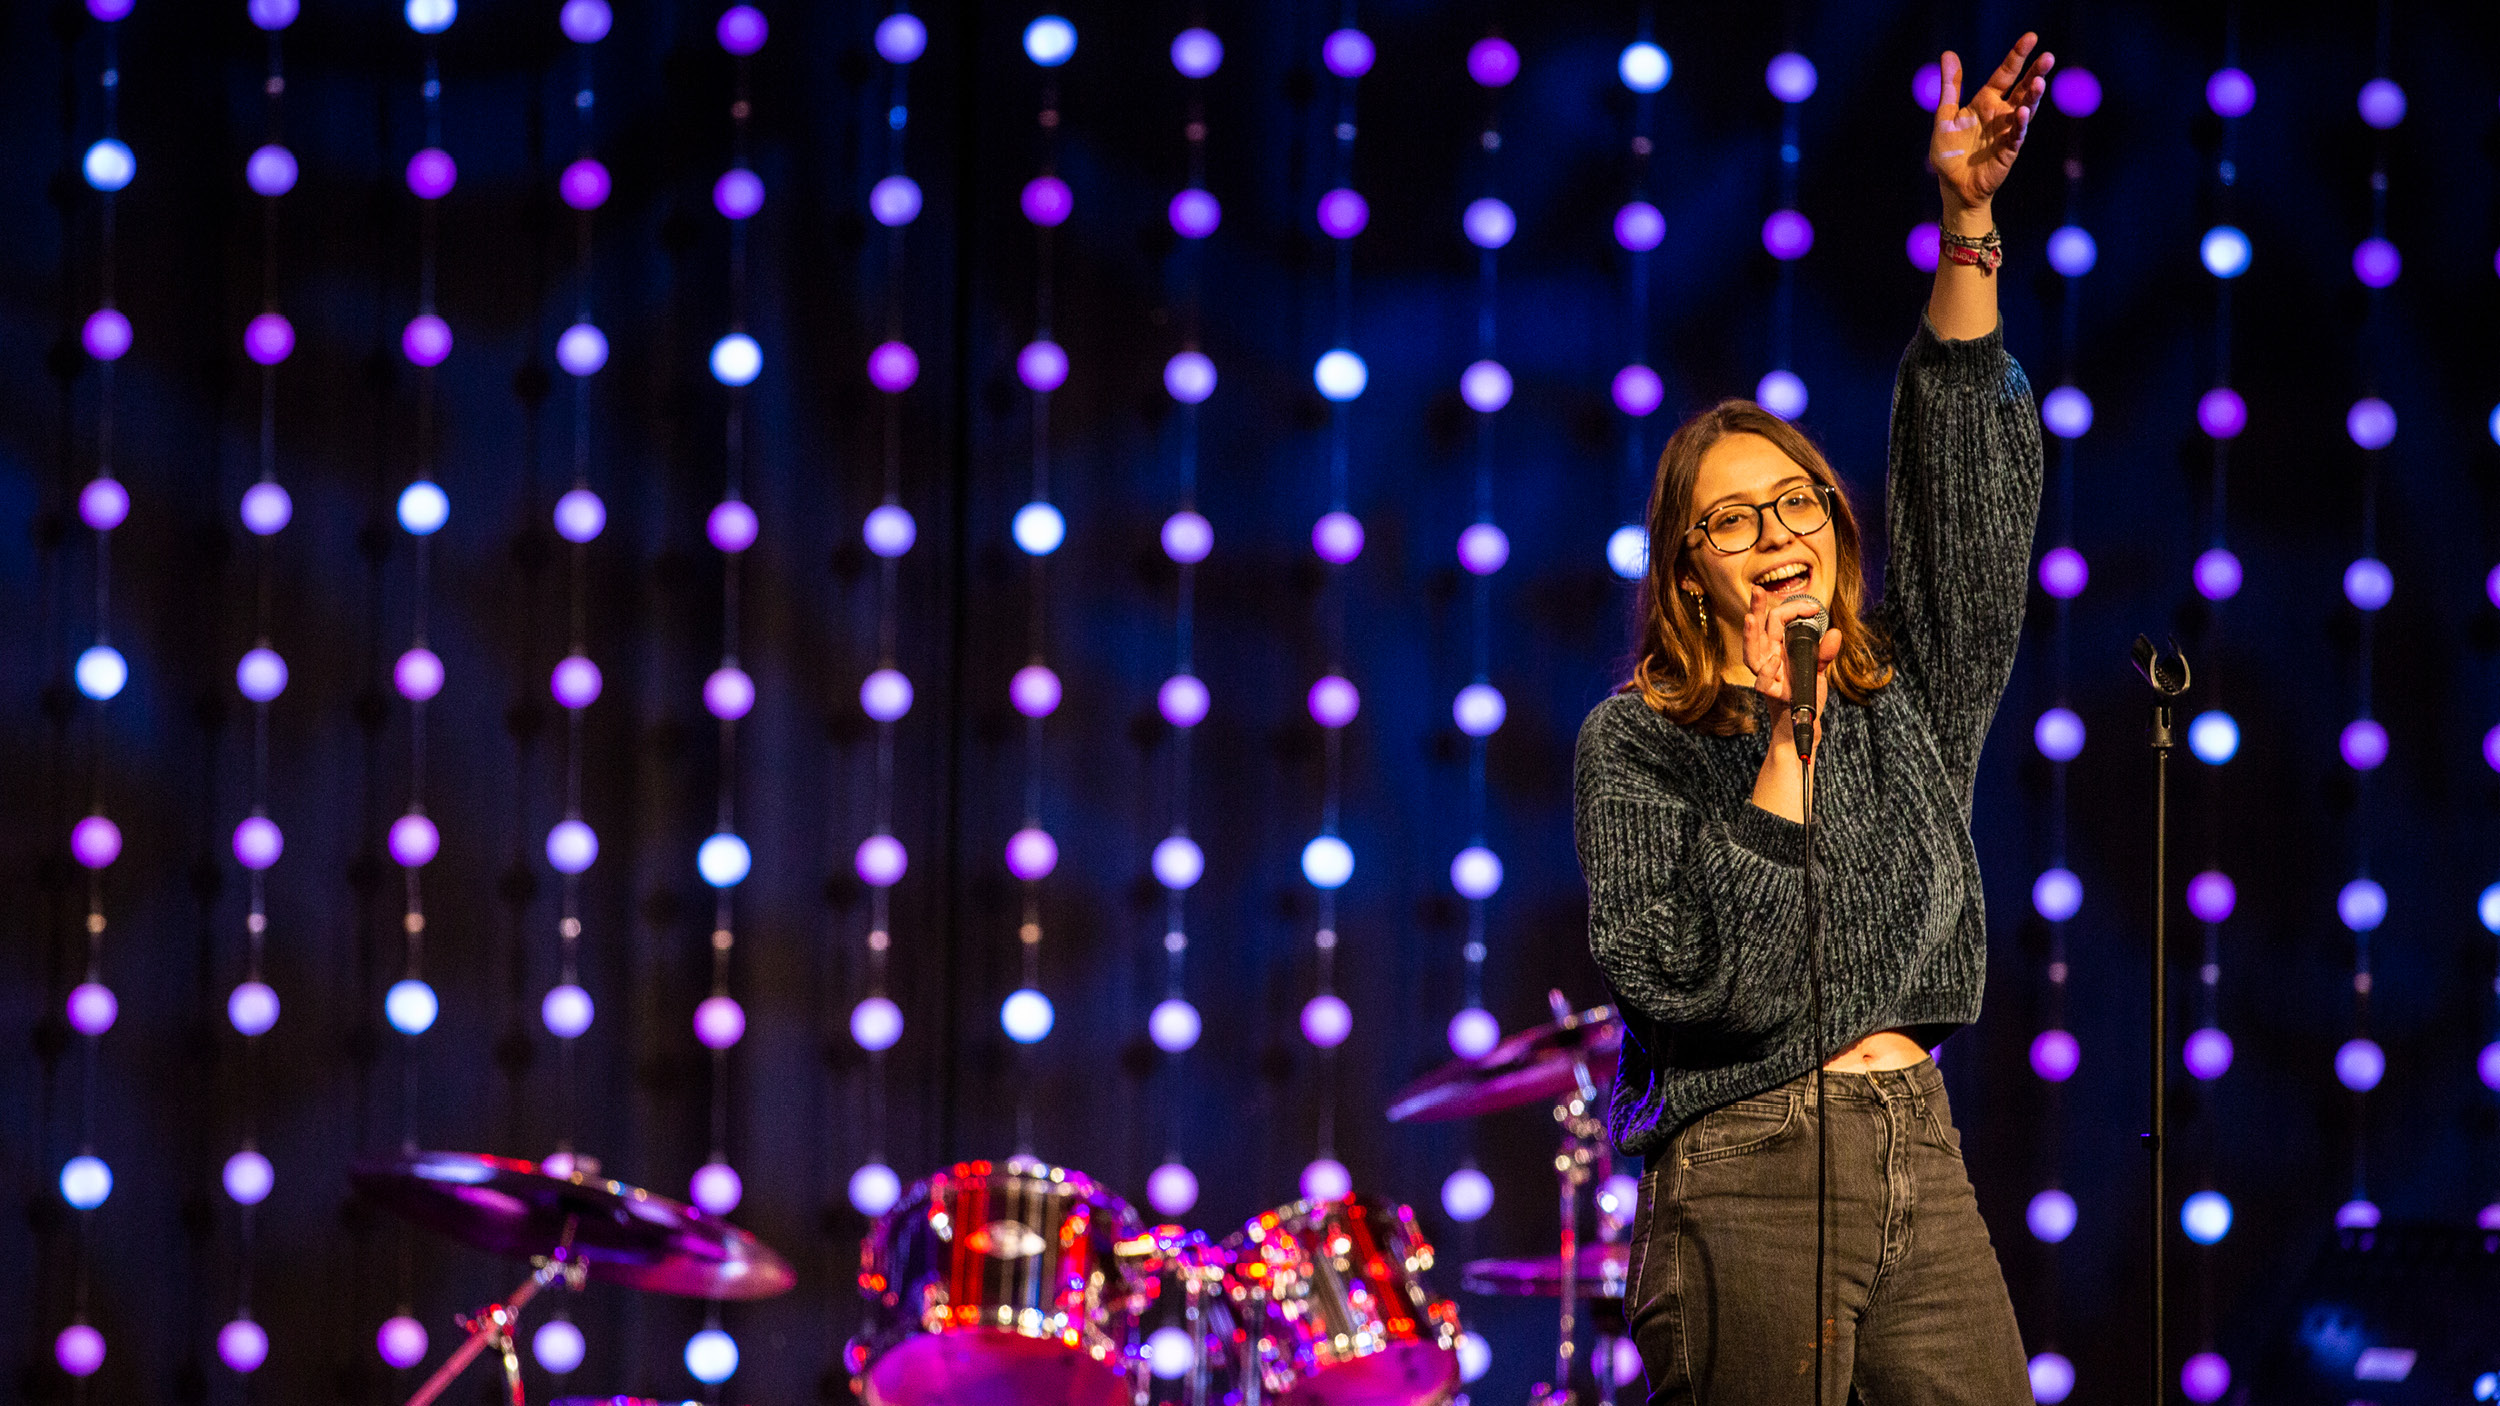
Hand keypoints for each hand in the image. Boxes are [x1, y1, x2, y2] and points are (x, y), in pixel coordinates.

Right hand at [1741, 588, 1842, 717]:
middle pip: (1757, 632)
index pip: (1775, 622)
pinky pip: (1763, 683)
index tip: (1813, 608)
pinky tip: (1775, 659)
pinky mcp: (1773, 695)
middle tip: (1757, 590)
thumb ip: (1824, 652)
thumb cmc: (1805, 694)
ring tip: (1750, 618)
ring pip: (1752, 654)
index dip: (1791, 610)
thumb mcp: (1818, 669)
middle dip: (1756, 610)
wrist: (1803, 724)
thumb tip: (1835, 632)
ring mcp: (1768, 677)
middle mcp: (1768, 660)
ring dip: (1750, 636)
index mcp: (1777, 649)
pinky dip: (1767, 671)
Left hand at [1930, 35, 2053, 212]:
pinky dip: (2019, 124)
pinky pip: (2017, 135)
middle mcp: (2000, 113)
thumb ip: (1950, 87)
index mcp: (1986, 102)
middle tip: (2047, 57)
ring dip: (2032, 97)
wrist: (1953, 187)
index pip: (2005, 74)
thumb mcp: (1945, 116)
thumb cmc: (1950, 154)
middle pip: (2022, 88)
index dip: (2017, 56)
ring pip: (2025, 109)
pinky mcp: (2009, 150)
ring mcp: (2007, 131)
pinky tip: (2022, 113)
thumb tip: (1948, 53)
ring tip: (2039, 82)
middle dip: (2035, 73)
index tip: (2031, 37)